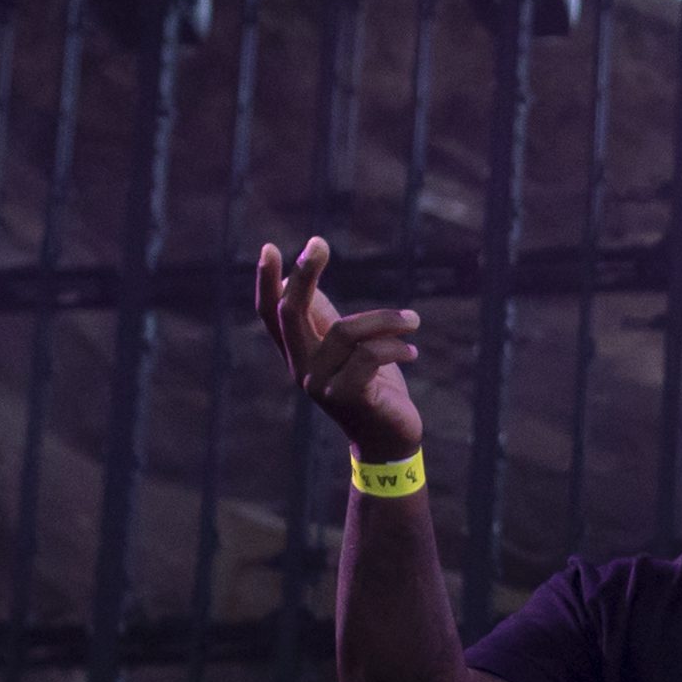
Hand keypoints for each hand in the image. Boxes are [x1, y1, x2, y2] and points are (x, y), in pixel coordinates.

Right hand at [256, 235, 426, 465]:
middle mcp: (302, 369)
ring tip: (413, 322)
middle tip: (317, 243)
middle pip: (290, 313)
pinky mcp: (346, 396)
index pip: (272, 315)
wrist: (391, 439)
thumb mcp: (348, 348)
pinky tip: (411, 352)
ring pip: (346, 331)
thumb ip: (327, 319)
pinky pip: (370, 354)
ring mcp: (320, 385)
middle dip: (303, 274)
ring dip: (387, 320)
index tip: (270, 247)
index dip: (268, 282)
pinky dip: (396, 347)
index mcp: (300, 354)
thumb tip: (304, 277)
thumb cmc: (372, 387)